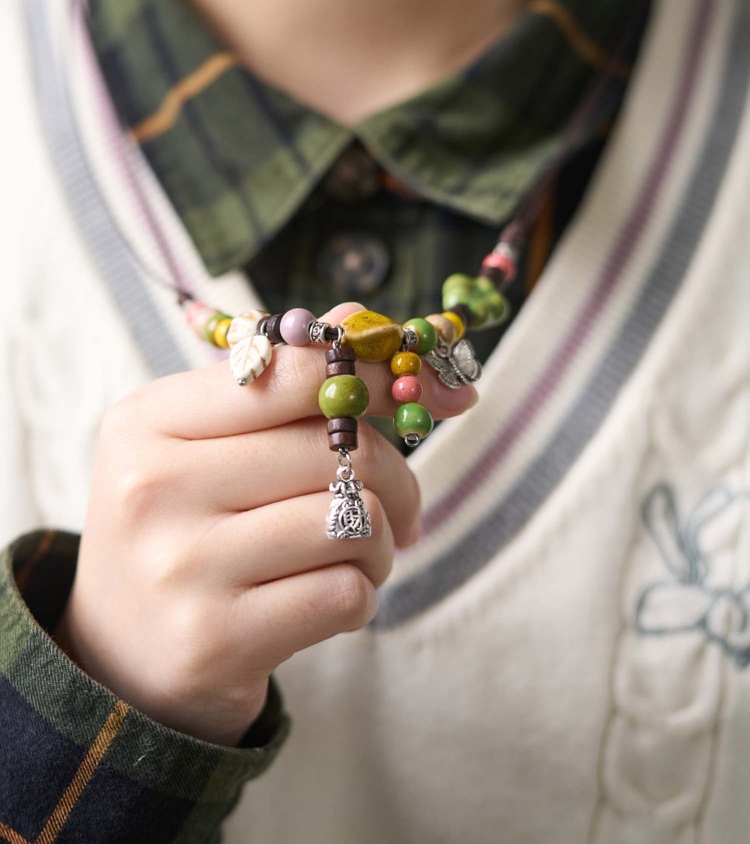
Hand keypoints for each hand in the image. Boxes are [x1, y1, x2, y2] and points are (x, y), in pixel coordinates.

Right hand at [53, 304, 475, 745]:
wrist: (120, 654)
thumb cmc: (183, 526)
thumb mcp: (204, 442)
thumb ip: (280, 380)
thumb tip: (365, 320)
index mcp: (151, 420)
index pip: (296, 372)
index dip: (375, 377)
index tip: (414, 392)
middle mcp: (155, 486)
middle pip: (343, 450)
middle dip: (398, 479)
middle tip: (398, 505)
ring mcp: (182, 567)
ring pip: (357, 522)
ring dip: (383, 543)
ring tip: (360, 555)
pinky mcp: (216, 641)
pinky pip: (347, 595)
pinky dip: (363, 595)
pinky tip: (333, 598)